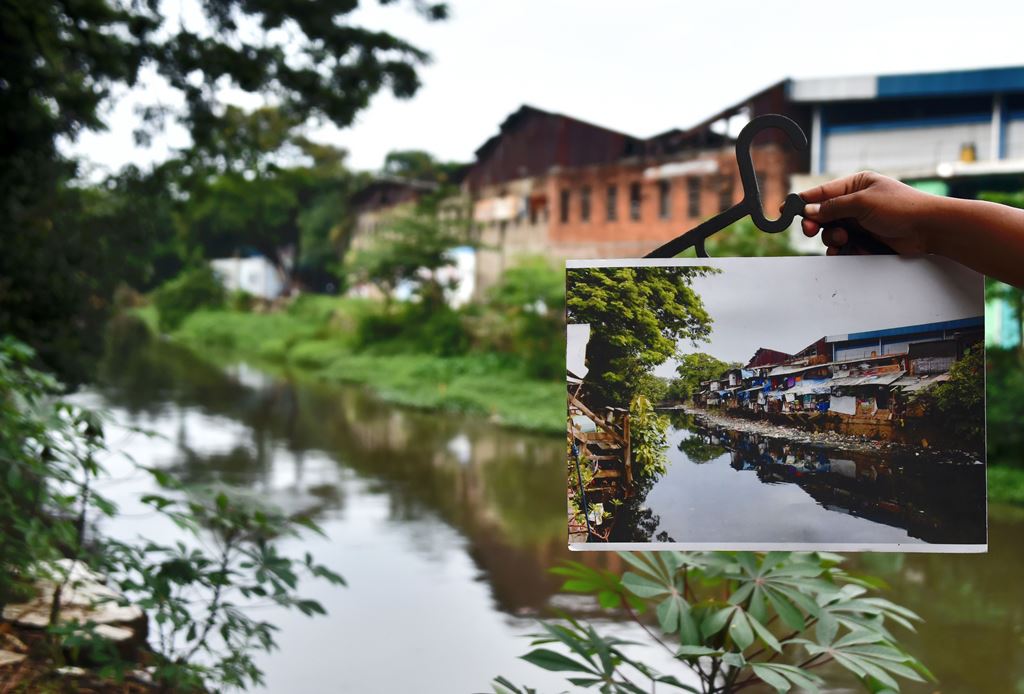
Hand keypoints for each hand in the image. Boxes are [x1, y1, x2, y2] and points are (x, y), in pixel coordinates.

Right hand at [797, 171, 934, 255]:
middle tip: (812, 231)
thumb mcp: (862, 202)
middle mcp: (856, 202)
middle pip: (824, 215)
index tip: (785, 209)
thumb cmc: (901, 207)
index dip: (803, 201)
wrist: (929, 229)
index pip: (822, 192)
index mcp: (856, 185)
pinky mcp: (867, 239)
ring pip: (832, 233)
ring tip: (845, 240)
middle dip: (819, 224)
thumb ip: (832, 207)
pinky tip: (851, 250)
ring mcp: (861, 222)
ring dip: (834, 239)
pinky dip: (845, 250)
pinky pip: (845, 246)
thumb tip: (809, 211)